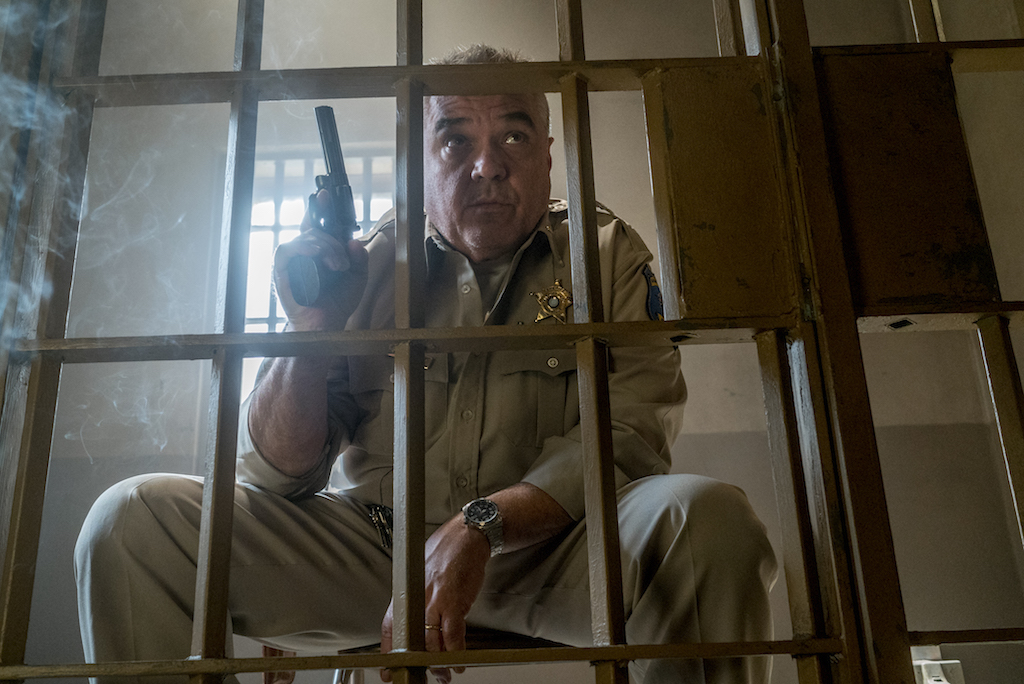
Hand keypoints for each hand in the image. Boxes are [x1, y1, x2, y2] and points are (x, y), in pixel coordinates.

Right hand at [274, 189, 367, 330]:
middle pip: (315, 229)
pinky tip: (317, 256)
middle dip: (333, 241)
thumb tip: (353, 241)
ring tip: (336, 266)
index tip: (325, 194)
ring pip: (305, 237)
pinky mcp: (282, 270)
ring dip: (324, 247)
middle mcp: (303, 253)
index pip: (317, 223)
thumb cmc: (336, 302)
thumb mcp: (356, 277)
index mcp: (318, 251)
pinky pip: (287, 249)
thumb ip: (358, 258)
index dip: (319, 208)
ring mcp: (292, 261)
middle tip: (343, 261)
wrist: (325, 325)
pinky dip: (303, 248)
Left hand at [380, 519, 490, 682]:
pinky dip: (456, 651)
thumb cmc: (446, 552)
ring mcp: (434, 601)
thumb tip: (415, 617)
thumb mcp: (421, 574)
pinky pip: (453, 634)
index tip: (388, 670)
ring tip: (445, 672)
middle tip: (424, 674)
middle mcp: (417, 598)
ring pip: (432, 642)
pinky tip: (459, 660)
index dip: (388, 652)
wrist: (466, 536)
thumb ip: (417, 597)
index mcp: (406, 592)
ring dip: (439, 662)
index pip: (390, 628)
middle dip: (418, 662)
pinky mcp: (454, 601)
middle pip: (412, 640)